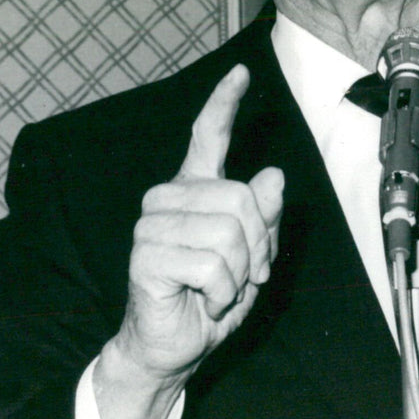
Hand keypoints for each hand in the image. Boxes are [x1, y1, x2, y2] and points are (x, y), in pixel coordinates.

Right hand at [116, 64, 283, 384]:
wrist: (174, 346)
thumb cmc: (213, 298)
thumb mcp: (254, 256)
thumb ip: (264, 217)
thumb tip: (273, 176)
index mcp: (196, 190)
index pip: (209, 137)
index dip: (225, 104)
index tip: (241, 73)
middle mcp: (169, 198)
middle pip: (241, 199)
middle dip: (258, 245)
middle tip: (246, 274)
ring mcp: (152, 225)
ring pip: (229, 233)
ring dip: (240, 273)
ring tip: (222, 288)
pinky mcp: (146, 256)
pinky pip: (212, 265)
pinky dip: (224, 292)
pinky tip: (209, 301)